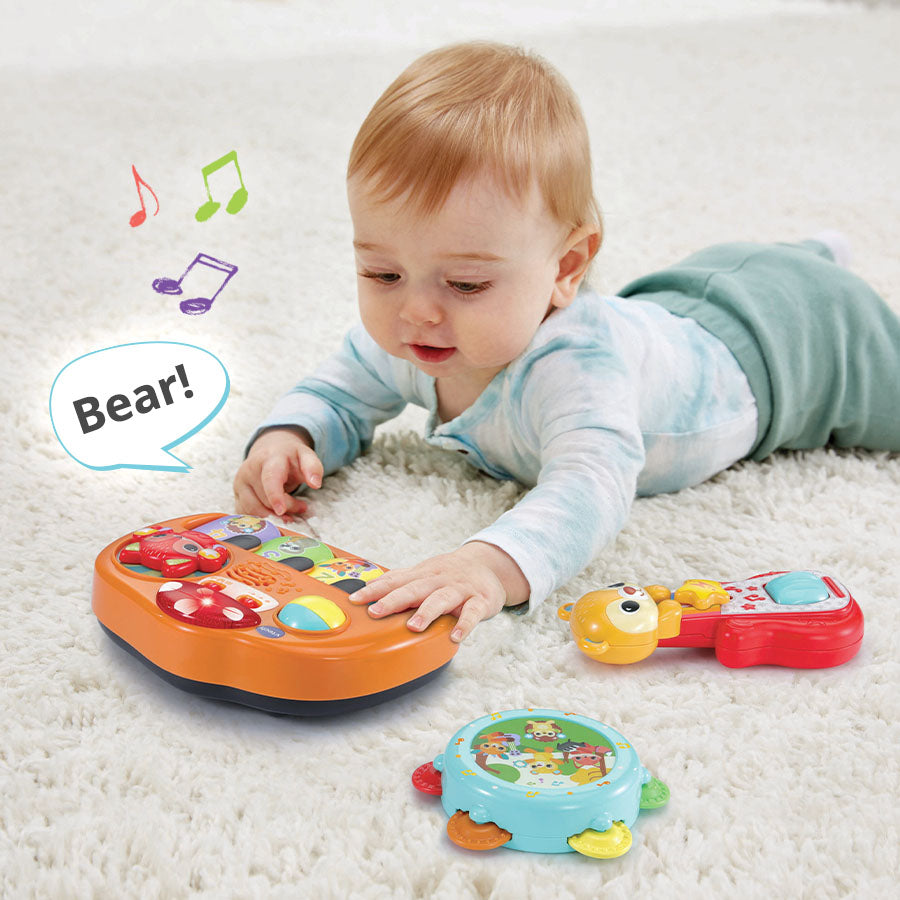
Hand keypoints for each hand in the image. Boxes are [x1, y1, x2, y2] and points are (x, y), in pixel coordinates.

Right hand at [233, 426, 322, 519]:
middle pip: (265, 499)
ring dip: (273, 517)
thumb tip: (316, 484)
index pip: (270, 478)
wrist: (271, 450)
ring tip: (289, 513)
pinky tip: (273, 515)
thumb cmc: (290, 457)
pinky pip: (246, 514)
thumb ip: (313, 467)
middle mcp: (249, 469)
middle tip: (302, 507)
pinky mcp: (236, 495)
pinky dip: (261, 519)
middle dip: (286, 508)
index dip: (275, 496)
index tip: (282, 511)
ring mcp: (240, 483)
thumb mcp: (306, 455)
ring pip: (253, 510)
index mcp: (269, 458)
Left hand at [348, 541, 529, 641]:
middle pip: (415, 589)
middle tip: (376, 612)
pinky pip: (473, 613)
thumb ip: (400, 582)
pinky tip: (456, 636)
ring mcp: (460, 590)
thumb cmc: (450, 573)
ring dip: (427, 612)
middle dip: (394, 600)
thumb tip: (369, 588)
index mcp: (423, 574)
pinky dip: (465, 624)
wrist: (489, 564)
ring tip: (413, 626)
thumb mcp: (424, 573)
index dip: (375, 590)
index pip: (395, 581)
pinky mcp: (480, 601)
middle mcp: (439, 580)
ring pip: (442, 599)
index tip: (356, 600)